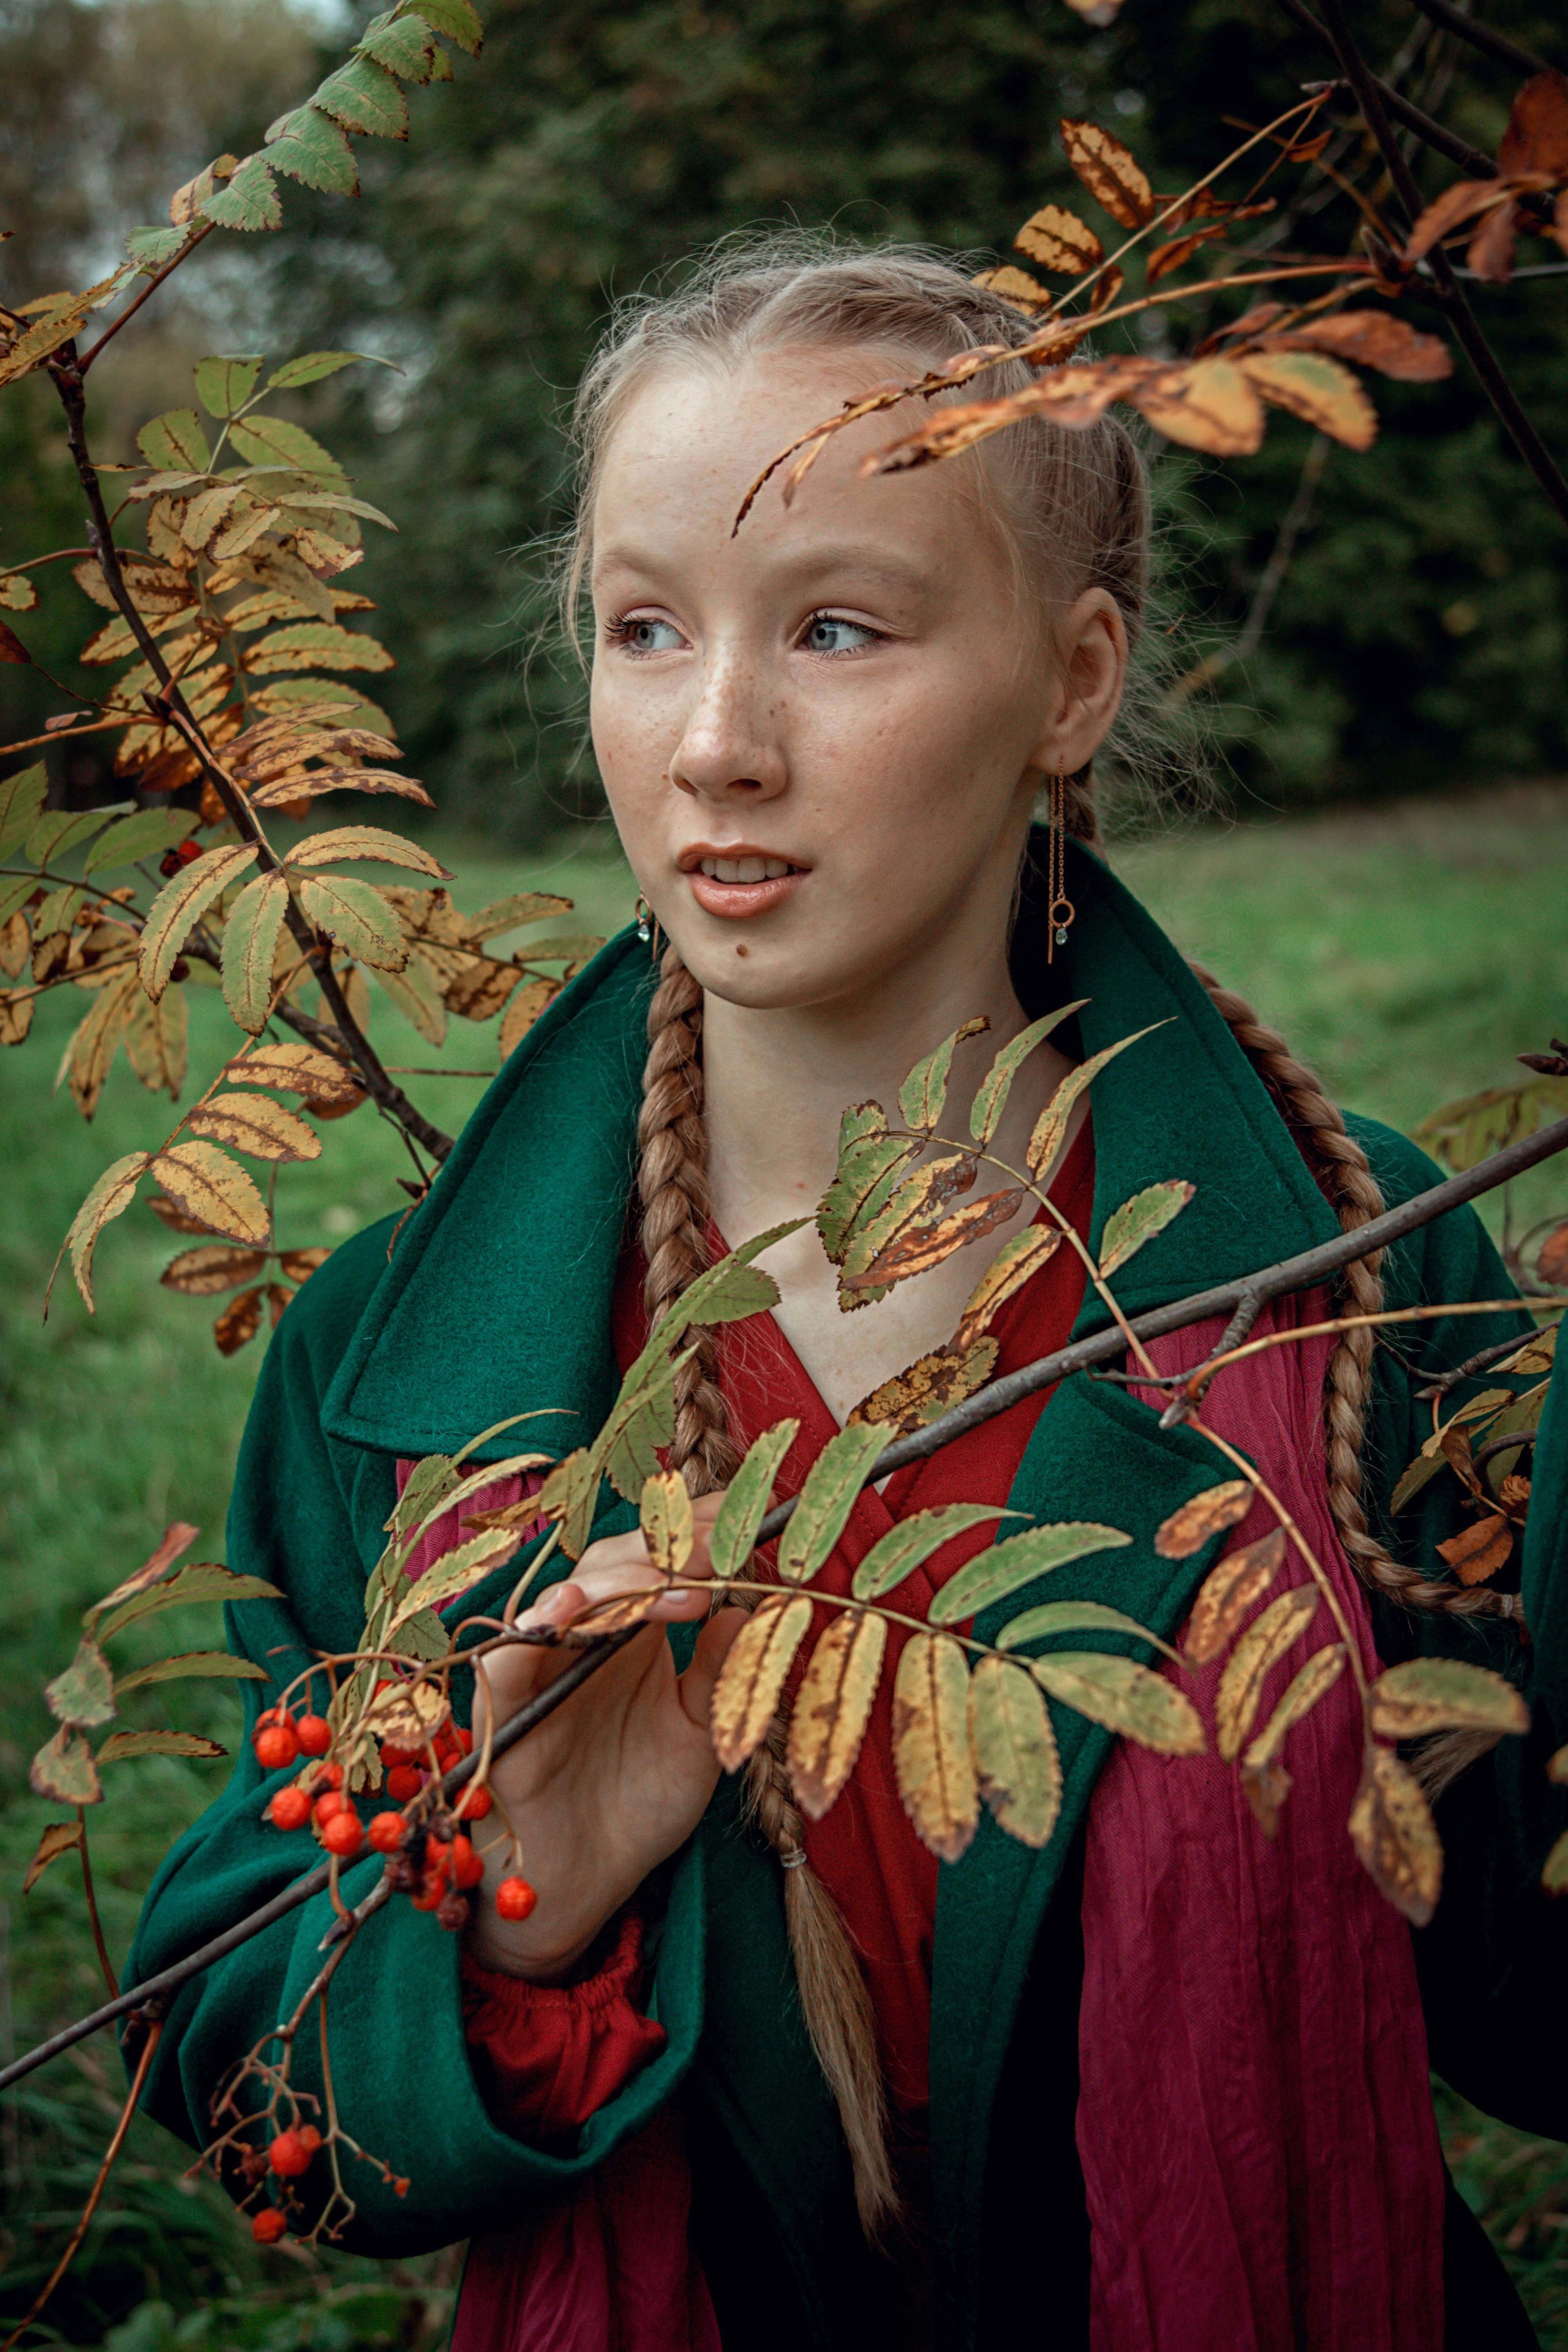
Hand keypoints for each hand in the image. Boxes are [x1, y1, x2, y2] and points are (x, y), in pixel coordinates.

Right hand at [463, 1494, 746, 1980]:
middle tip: (722, 1549)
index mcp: (637, 1630)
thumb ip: (723, 1670)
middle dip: (669, 1547)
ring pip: (570, 1590)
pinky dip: (539, 1624)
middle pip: (617, 1560)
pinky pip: (509, 1647)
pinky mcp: (502, 1699)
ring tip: (675, 1588)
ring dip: (621, 1583)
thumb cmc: (642, 1803)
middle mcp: (589, 1633)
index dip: (701, 1531)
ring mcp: (543, 1660)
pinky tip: (574, 1610)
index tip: (752, 1516)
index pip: (662, 1557)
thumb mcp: (702, 1732)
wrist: (586, 1883)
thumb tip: (754, 1604)